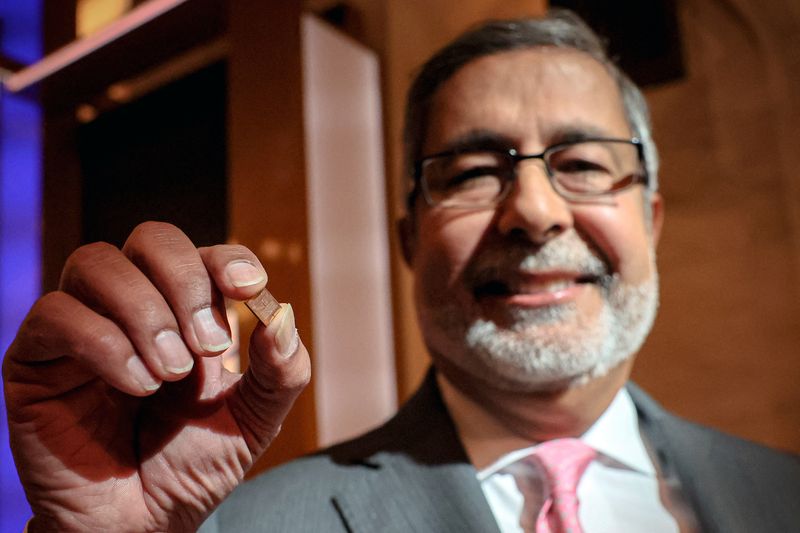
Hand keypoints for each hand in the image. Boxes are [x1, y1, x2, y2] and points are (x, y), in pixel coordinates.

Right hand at [2, 222, 310, 531]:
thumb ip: (281, 369)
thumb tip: (282, 313)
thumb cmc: (195, 465)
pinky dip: (104, 343)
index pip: (203, 252)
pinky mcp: (38, 358)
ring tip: (169, 374)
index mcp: (187, 311)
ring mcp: (83, 325)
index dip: (227, 259)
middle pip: (151, 238)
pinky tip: (136, 385)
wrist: (142, 523)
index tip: (249, 288)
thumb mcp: (254, 419)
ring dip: (145, 313)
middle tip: (206, 347)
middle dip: (186, 283)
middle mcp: (134, 306)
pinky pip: (56, 314)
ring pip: (96, 262)